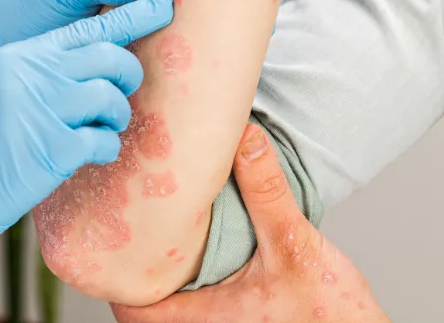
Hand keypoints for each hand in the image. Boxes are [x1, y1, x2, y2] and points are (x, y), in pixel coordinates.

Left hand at [112, 124, 389, 322]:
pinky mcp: (237, 319)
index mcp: (203, 320)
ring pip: (171, 302)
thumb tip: (245, 139)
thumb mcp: (296, 245)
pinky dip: (188, 276)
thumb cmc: (332, 315)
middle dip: (136, 266)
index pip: (132, 309)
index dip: (113, 277)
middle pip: (145, 304)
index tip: (111, 238)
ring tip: (157, 227)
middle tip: (130, 223)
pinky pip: (197, 300)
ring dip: (163, 270)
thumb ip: (266, 191)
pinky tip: (197, 242)